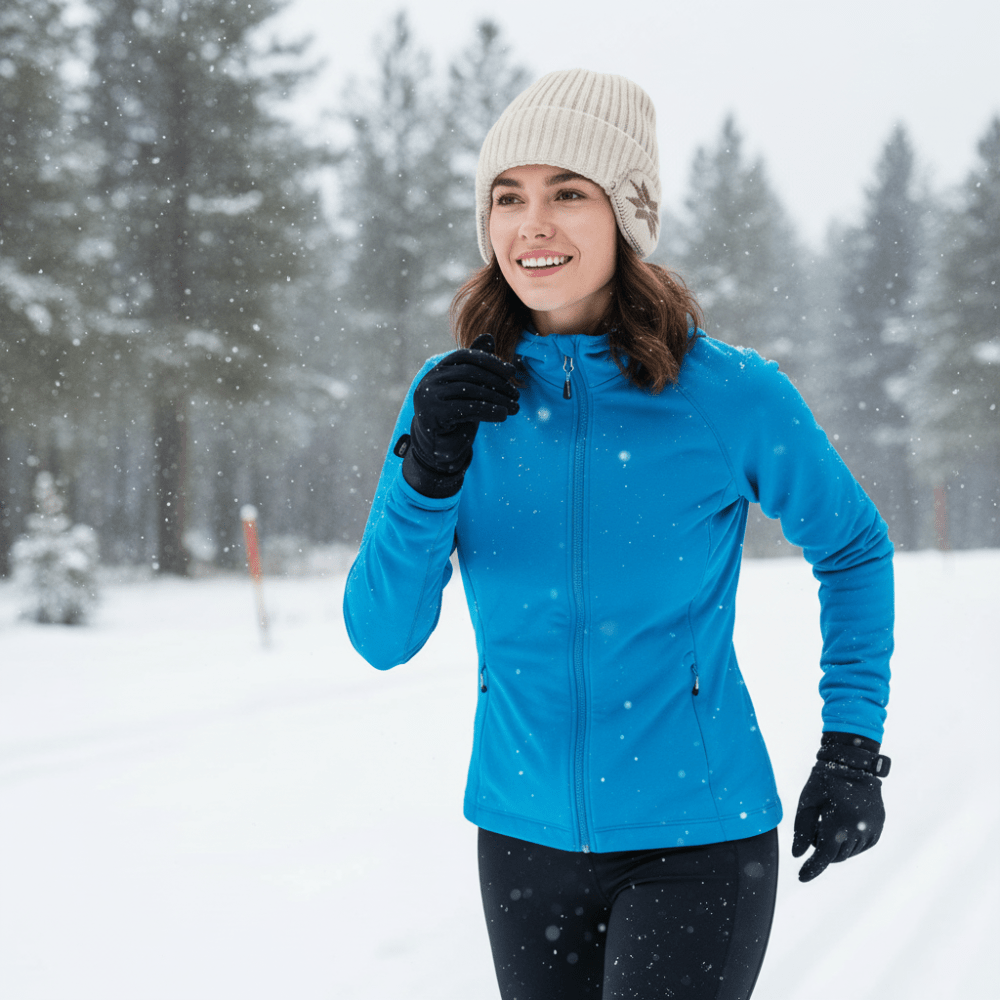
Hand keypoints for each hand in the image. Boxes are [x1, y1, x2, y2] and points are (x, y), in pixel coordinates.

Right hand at [399, 333, 518, 497]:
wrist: (436, 447)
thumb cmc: (454, 414)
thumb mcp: (467, 389)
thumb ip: (475, 365)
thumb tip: (488, 336)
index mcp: (438, 370)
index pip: (465, 357)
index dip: (490, 361)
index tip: (511, 371)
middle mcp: (429, 381)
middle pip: (469, 374)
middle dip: (497, 383)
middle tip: (516, 394)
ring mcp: (427, 397)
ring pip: (470, 391)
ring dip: (497, 399)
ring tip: (515, 407)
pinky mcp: (432, 415)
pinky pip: (466, 409)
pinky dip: (489, 411)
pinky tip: (503, 415)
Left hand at [792, 732, 889, 882]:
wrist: (854, 763)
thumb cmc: (825, 780)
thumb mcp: (807, 802)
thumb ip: (802, 830)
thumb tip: (797, 855)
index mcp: (839, 823)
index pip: (824, 856)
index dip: (812, 869)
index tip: (800, 877)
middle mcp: (859, 831)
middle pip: (836, 855)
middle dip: (823, 849)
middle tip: (817, 825)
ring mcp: (872, 830)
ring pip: (849, 853)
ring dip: (836, 846)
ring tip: (830, 819)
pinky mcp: (879, 828)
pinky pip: (862, 846)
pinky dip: (850, 842)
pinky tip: (843, 823)